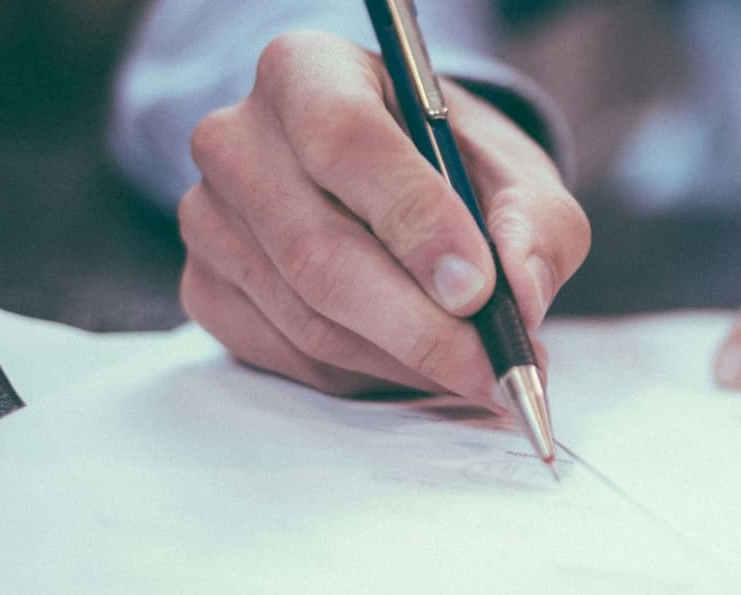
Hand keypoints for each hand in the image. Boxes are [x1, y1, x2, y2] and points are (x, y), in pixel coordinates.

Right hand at [177, 31, 588, 401]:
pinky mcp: (205, 287)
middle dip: (421, 326)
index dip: (415, 222)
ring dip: (404, 361)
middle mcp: (237, 138)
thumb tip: (521, 293)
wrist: (396, 184)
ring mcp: (209, 218)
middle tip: (495, 368)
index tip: (478, 289)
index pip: (346, 142)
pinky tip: (416, 364)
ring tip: (476, 371)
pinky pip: (288, 356)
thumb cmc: (453, 166)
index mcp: (307, 71)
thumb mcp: (516, 173)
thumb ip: (535, 223)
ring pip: (308, 318)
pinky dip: (365, 376)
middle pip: (319, 251)